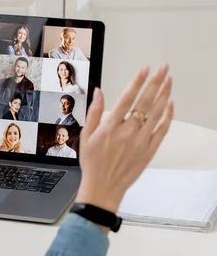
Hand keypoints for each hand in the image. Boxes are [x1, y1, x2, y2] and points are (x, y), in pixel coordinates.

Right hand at [76, 64, 173, 214]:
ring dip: (164, 95)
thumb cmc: (93, 163)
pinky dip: (167, 116)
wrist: (103, 187)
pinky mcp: (149, 150)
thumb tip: (99, 92)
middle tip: (163, 68)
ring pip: (156, 114)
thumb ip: (93, 112)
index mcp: (110, 127)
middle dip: (155, 82)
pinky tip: (170, 104)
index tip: (144, 69)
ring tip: (169, 80)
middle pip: (145, 102)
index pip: (126, 98)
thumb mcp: (86, 135)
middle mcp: (127, 132)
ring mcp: (140, 141)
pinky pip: (162, 130)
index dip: (136, 82)